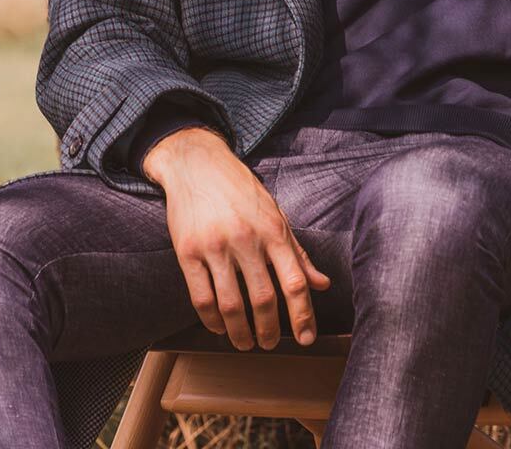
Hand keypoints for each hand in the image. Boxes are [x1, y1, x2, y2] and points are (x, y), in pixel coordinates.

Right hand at [142, 126, 329, 349]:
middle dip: (270, 330)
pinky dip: (212, 320)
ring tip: (246, 343)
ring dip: (240, 332)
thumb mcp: (276, 215)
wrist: (198, 164)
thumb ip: (298, 253)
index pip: (295, 281)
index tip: (306, 339)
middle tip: (270, 345)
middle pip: (264, 298)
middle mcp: (247, 239)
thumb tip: (322, 284)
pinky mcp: (187, 252)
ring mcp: (215, 247)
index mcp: (274, 231)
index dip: (303, 315)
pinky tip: (219, 328)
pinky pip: (201, 297)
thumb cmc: (242, 192)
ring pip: (231, 304)